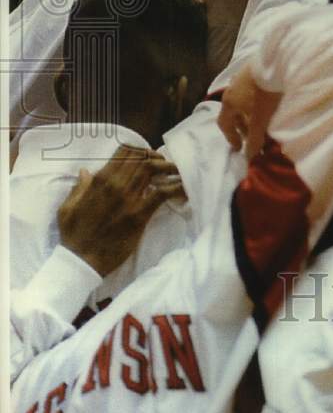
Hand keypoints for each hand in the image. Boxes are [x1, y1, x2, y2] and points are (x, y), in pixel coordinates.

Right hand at [57, 146, 184, 276]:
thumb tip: (85, 171)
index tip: (148, 157)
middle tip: (166, 165)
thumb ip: (79, 187)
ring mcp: (129, 199)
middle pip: (143, 157)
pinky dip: (176, 187)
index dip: (140, 150)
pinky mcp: (140, 215)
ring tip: (178, 171)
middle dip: (157, 157)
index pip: (125, 151)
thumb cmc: (73, 236)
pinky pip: (162, 194)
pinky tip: (184, 188)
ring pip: (154, 169)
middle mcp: (116, 184)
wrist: (80, 262)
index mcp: (99, 180)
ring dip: (169, 167)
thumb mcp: (68, 207)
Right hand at [218, 64, 280, 158]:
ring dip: (249, 114)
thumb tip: (249, 157)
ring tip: (262, 121)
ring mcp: (241, 78)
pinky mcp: (253, 70)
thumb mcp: (260, 120)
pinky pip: (250, 91)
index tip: (239, 147)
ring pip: (242, 101)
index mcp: (229, 102)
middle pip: (232, 112)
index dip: (230, 137)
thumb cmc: (264, 95)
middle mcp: (231, 89)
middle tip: (253, 136)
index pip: (223, 123)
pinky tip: (267, 103)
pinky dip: (254, 102)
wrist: (276, 63)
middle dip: (242, 126)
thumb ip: (254, 139)